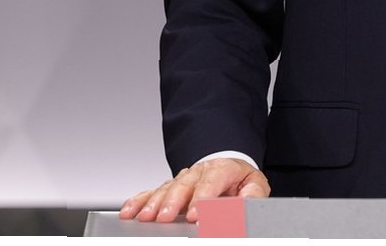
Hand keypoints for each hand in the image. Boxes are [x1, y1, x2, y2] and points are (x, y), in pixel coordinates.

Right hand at [119, 157, 268, 222]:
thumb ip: (252, 195)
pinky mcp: (171, 187)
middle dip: (172, 202)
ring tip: (145, 216)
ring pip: (165, 188)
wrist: (230, 170)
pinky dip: (139, 201)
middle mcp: (199, 171)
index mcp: (222, 168)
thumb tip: (245, 203)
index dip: (202, 198)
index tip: (194, 216)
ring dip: (153, 203)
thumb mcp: (254, 185)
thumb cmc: (241, 181)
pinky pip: (152, 192)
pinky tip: (130, 210)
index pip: (211, 181)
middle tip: (164, 217)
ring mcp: (183, 178)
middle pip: (184, 184)